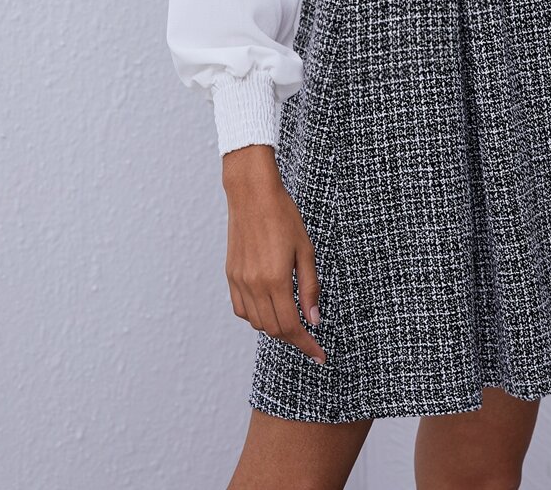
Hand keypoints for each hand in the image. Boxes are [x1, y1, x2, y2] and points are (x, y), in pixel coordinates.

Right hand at [221, 145, 326, 364]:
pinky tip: (269, 306)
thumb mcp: (306, 250)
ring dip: (275, 327)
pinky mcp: (231, 275)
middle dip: (294, 338)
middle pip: (274, 329)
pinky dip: (256, 316)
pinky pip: (241, 309)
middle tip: (310, 334)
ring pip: (256, 322)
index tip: (320, 356)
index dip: (307, 345)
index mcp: (276, 280)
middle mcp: (254, 285)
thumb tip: (314, 320)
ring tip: (292, 319)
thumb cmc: (284, 217)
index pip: (291, 327)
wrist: (252, 194)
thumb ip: (310, 288)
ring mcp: (239, 281)